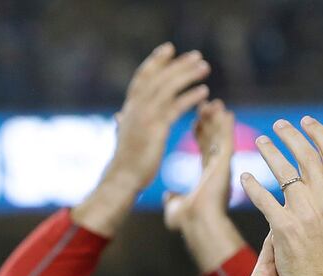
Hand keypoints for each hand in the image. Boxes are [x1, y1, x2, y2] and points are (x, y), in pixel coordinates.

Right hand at [72, 42, 209, 236]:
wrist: (121, 180)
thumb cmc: (124, 164)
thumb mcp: (123, 138)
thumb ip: (122, 124)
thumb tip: (118, 117)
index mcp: (129, 109)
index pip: (142, 78)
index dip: (155, 62)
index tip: (168, 49)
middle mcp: (135, 108)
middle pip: (158, 77)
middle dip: (178, 64)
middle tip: (196, 55)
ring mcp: (145, 116)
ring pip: (168, 87)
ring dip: (187, 75)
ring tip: (205, 68)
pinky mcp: (155, 127)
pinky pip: (176, 106)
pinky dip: (190, 97)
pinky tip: (204, 91)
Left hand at [163, 98, 245, 272]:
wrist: (196, 223)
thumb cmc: (188, 220)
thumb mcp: (176, 207)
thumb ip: (173, 198)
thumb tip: (168, 196)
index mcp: (206, 176)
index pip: (203, 148)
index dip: (200, 132)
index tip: (195, 118)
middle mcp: (216, 169)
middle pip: (213, 139)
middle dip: (210, 120)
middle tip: (206, 103)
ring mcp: (222, 166)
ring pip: (221, 137)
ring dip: (218, 119)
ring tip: (214, 102)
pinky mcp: (225, 164)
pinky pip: (227, 141)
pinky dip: (227, 127)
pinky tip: (226, 112)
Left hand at [239, 116, 322, 275]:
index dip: (319, 135)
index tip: (307, 123)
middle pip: (308, 156)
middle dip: (291, 136)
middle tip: (278, 126)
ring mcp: (306, 215)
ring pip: (285, 171)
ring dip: (271, 152)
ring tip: (261, 141)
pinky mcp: (284, 230)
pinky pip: (264, 199)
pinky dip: (253, 185)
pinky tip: (244, 177)